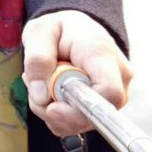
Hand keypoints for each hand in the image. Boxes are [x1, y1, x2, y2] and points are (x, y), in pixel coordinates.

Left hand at [21, 10, 132, 136]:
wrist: (76, 28)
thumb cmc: (58, 29)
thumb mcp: (39, 32)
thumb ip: (38, 59)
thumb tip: (41, 96)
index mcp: (102, 54)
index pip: (109, 93)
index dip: (80, 109)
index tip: (50, 107)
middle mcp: (118, 76)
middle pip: (94, 114)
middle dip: (55, 109)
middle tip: (33, 84)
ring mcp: (116, 93)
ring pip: (83, 122)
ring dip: (52, 109)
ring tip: (43, 81)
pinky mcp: (105, 105)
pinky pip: (79, 123)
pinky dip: (58, 114)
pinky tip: (51, 92)